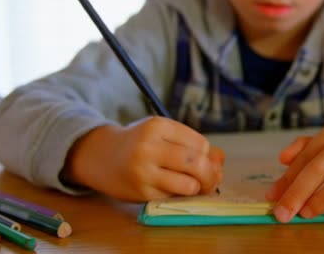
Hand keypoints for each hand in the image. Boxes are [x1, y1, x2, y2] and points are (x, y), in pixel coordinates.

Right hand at [62, 116, 224, 201]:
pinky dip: (180, 195)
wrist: (102, 156)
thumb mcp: (164, 134)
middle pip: (197, 163)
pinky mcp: (141, 192)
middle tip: (210, 179)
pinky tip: (174, 189)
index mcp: (157, 126)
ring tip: (193, 185)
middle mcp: (149, 147)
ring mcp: (143, 171)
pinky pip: (173, 197)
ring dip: (197, 188)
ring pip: (189, 185)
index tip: (202, 158)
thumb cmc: (141, 143)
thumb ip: (193, 144)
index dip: (207, 154)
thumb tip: (221, 161)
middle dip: (210, 174)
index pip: (200, 143)